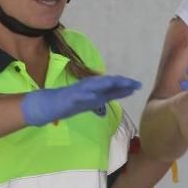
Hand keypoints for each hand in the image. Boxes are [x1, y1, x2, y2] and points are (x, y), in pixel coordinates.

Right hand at [21, 75, 141, 125]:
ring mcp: (79, 92)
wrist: (49, 104)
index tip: (138, 86)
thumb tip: (120, 93)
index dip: (125, 86)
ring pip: (95, 86)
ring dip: (107, 84)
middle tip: (135, 83)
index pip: (112, 87)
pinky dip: (87, 94)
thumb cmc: (70, 102)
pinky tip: (94, 95)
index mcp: (94, 91)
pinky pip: (79, 95)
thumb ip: (104, 97)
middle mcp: (89, 89)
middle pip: (107, 84)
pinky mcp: (70, 97)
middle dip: (121, 83)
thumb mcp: (90, 102)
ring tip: (119, 82)